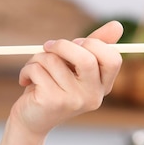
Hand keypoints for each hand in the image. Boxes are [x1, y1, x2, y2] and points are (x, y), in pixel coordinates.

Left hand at [12, 20, 123, 135]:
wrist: (31, 119)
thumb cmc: (54, 86)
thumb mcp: (74, 65)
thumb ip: (93, 45)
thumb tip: (117, 25)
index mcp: (103, 85)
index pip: (113, 58)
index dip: (93, 44)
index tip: (76, 43)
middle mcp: (93, 95)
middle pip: (86, 58)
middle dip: (62, 45)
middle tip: (48, 46)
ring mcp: (73, 100)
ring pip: (54, 60)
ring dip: (37, 58)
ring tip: (34, 70)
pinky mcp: (52, 101)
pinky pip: (37, 69)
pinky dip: (27, 69)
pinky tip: (26, 81)